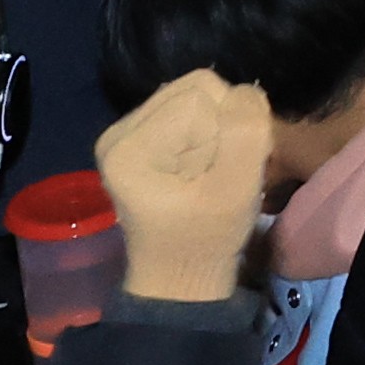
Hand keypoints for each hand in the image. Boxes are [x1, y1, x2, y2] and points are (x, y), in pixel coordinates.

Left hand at [94, 67, 273, 306]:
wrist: (180, 277)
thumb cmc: (205, 242)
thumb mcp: (235, 193)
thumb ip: (244, 137)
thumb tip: (246, 92)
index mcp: (128, 147)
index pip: (200, 97)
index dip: (229, 130)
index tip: (228, 175)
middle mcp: (118, 132)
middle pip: (196, 87)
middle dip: (225, 122)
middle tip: (224, 170)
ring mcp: (126, 132)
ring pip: (197, 92)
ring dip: (220, 125)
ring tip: (216, 168)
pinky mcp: (140, 136)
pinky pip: (189, 106)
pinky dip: (210, 128)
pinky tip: (206, 162)